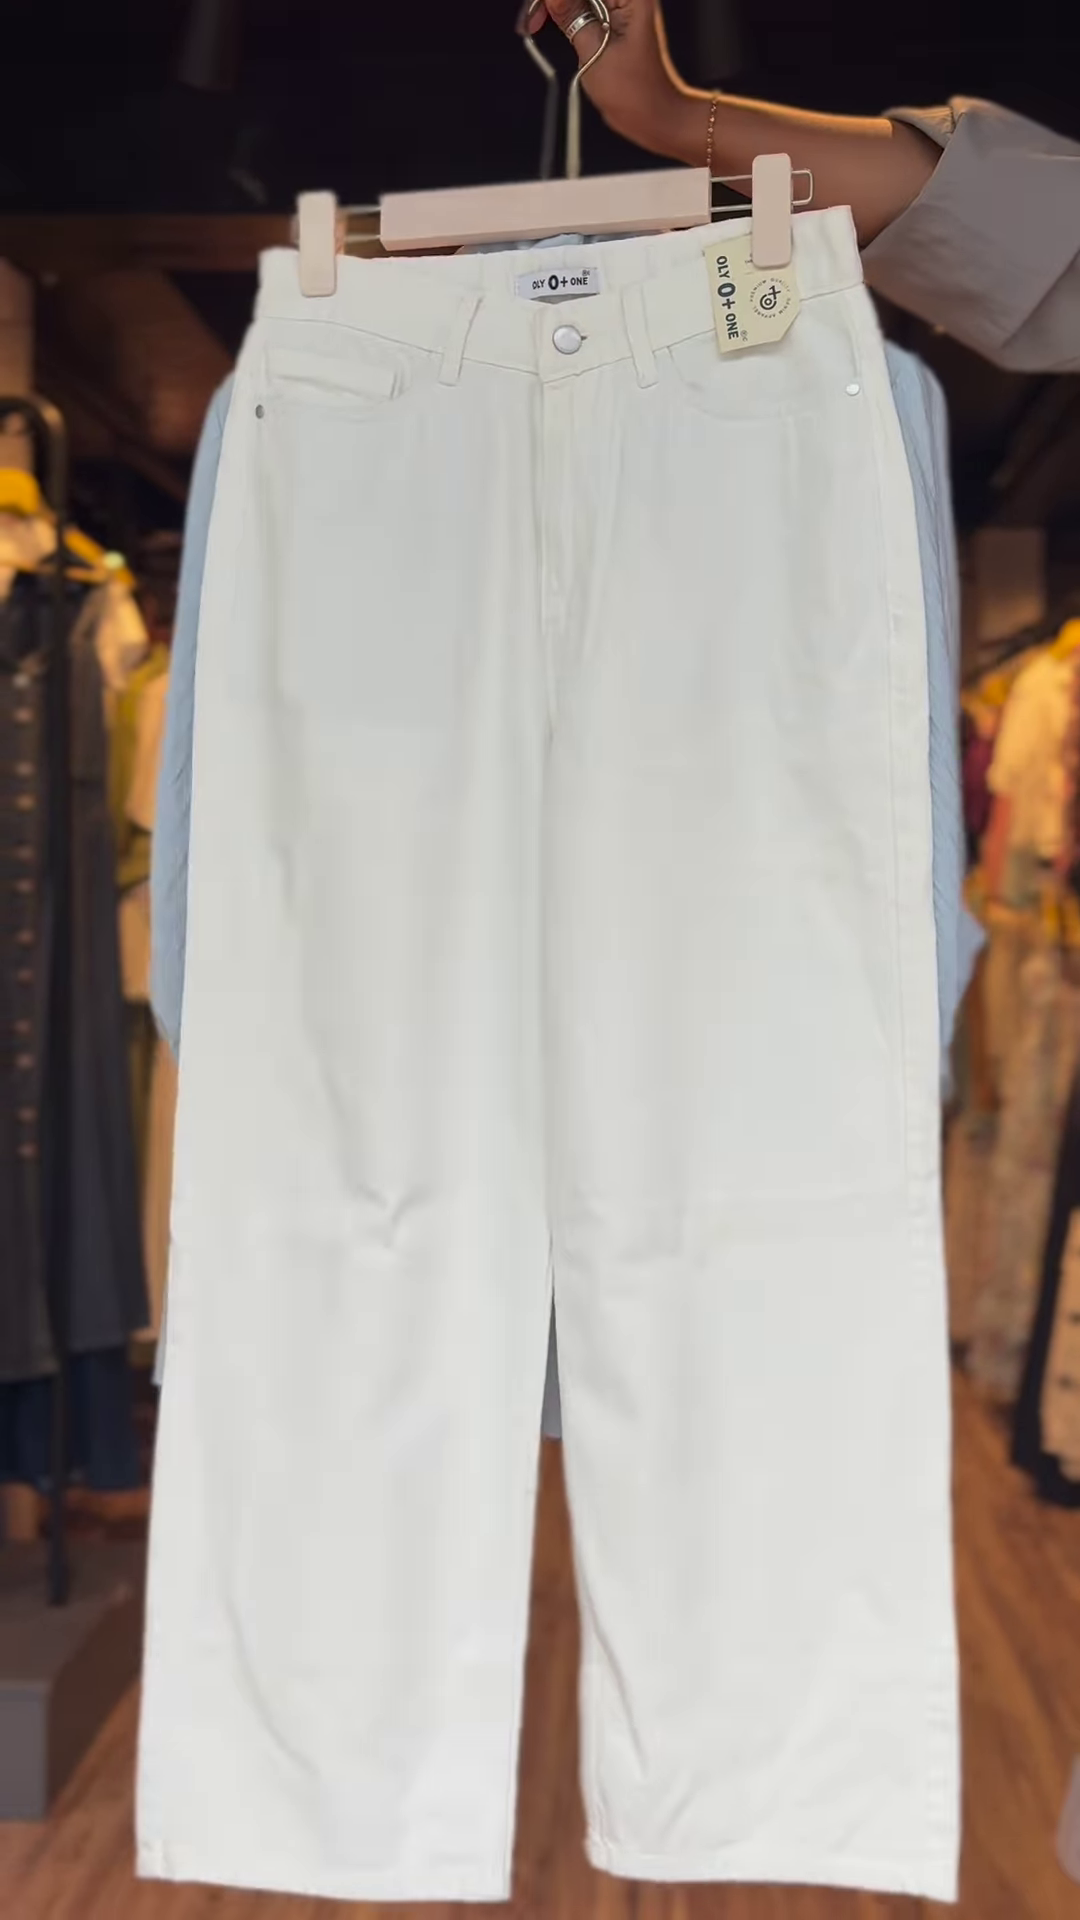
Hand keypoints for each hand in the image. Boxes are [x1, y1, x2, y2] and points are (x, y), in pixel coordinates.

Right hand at [519, 0, 686, 152]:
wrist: (654, 115)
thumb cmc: (634, 92)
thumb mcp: (594, 52)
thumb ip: (570, 16)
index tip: (537, 11)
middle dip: (551, 0)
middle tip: (531, 20)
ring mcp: (620, 3)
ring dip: (553, 4)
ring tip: (532, 24)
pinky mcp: (612, 15)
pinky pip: (581, 2)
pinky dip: (562, 10)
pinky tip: (544, 20)